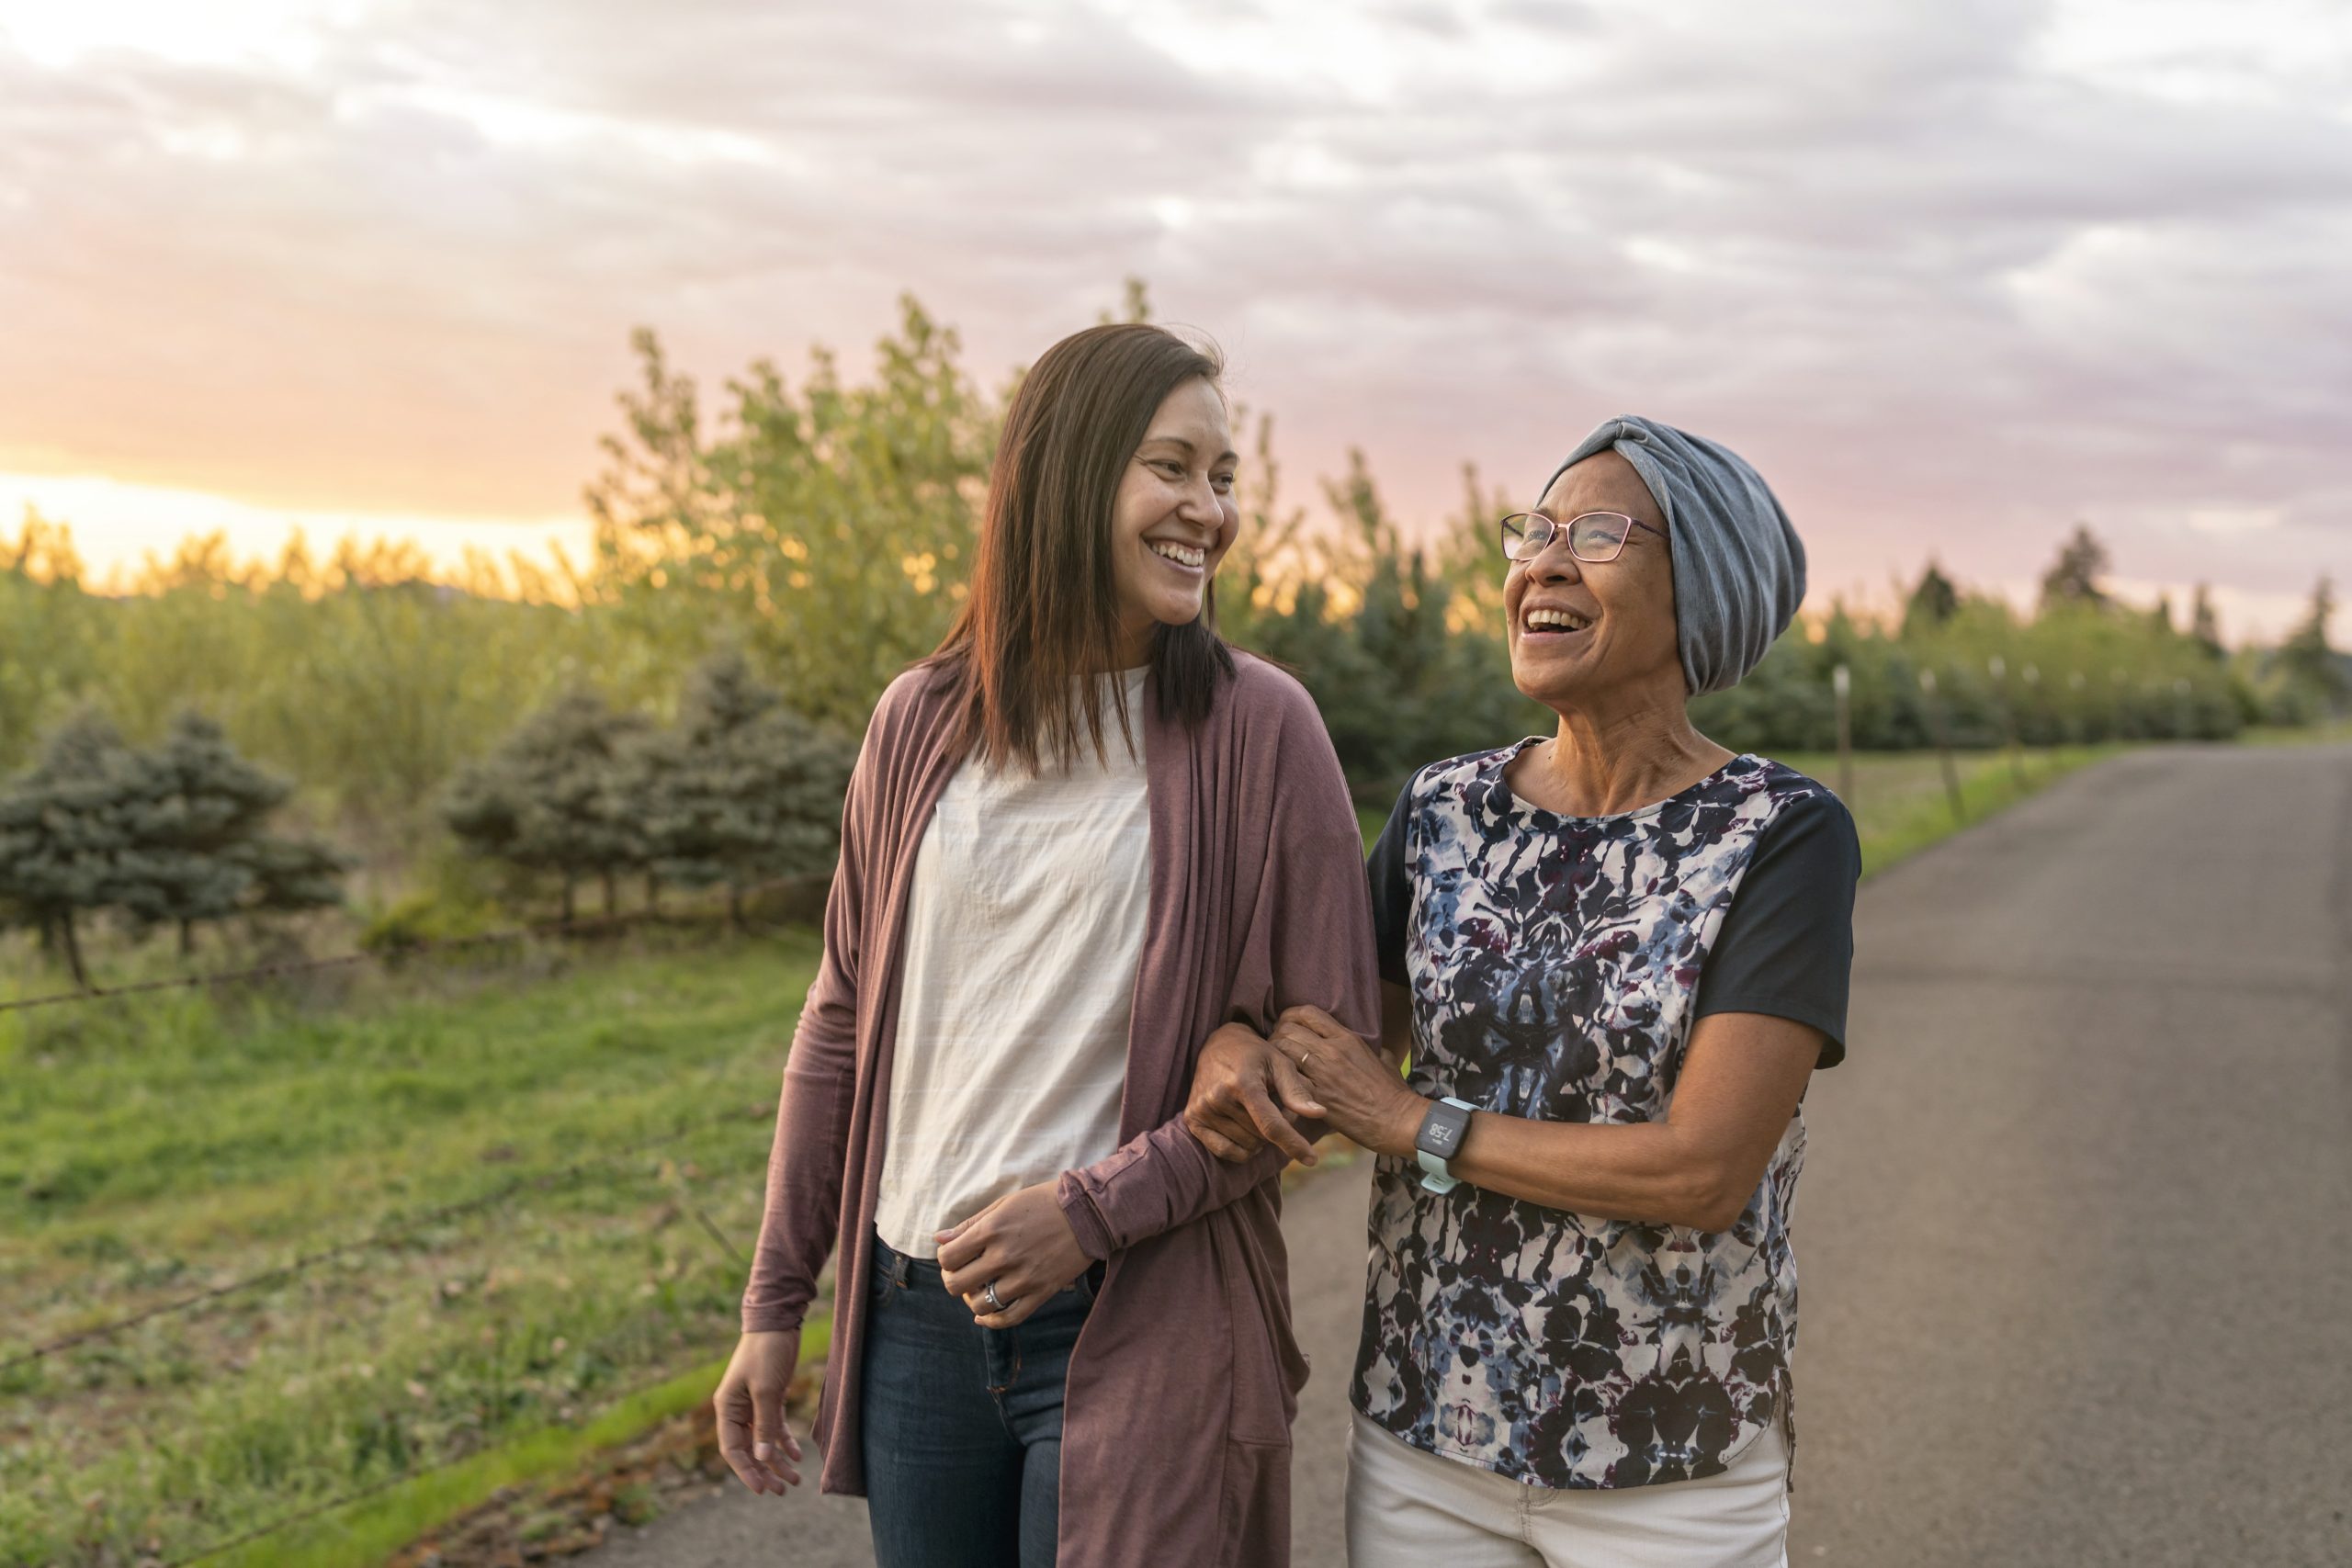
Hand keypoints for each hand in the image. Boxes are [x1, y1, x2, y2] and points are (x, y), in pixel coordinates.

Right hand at [714, 1330, 802, 1494]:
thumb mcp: (766, 1390)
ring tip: (795, 1480)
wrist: (778, 1320)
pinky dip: (785, 1441)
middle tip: (783, 1490)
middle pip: (748, 1449)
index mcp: (727, 1408)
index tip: (762, 1490)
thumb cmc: (767, 1352)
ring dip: (777, 1460)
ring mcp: (752, 1404)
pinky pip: (774, 1426)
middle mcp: (736, 1409)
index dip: (745, 1471)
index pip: (732, 1449)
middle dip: (764, 1471)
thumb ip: (764, 1425)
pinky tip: (797, 1455)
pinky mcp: (769, 1397)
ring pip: (763, 1441)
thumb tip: (762, 1456)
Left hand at [936, 1182, 1090, 1327]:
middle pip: (957, 1285)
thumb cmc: (1044, 1203)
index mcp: (992, 1230)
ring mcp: (1024, 1277)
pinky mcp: (1041, 1292)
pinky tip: (985, 1316)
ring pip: (980, 1305)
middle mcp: (1004, 1256)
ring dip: (973, 1300)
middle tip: (964, 1274)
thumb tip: (939, 1239)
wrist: (1089, 1213)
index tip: (954, 1256)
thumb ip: (970, 1224)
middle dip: (954, 1280)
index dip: (945, 1259)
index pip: (947, 1258)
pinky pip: (1009, 1318)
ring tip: (980, 1289)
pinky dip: (992, 1322)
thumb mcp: (1004, 1204)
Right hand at [1183, 1022, 1324, 1164]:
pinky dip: (1241, 1147)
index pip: (1271, 1125)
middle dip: (1275, 1129)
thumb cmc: (1255, 1055)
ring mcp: (1202, 1110)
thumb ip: (1297, 1091)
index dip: (1293, 1144)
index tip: (1312, 1160)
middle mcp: (1218, 1098)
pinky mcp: (1192, 1119)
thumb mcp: (1280, 1063)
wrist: (1218, 1044)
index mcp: (1243, 1083)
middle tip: (1272, 1106)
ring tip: (1255, 1111)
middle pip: (1261, 1137)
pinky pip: (1226, 1152)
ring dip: (1259, 1137)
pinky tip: (1243, 1127)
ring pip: (1246, 1146)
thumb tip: (1319, 1113)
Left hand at [1272, 1004, 1425, 1158]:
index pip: (1307, 1012)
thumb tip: (1372, 1047)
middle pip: (1288, 1028)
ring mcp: (1322, 1073)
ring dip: (1274, 1056)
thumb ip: (1373, 1048)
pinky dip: (1279, 1079)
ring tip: (1275, 1066)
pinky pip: (1286, 1078)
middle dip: (1277, 1035)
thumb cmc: (1393, 1092)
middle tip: (1276, 1048)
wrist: (1396, 1120)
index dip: (1291, 1017)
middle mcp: (1331, 1051)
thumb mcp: (1386, 1059)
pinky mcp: (1315, 1097)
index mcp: (1347, 1038)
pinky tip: (1280, 1085)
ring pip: (1282, 1049)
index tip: (1287, 1027)